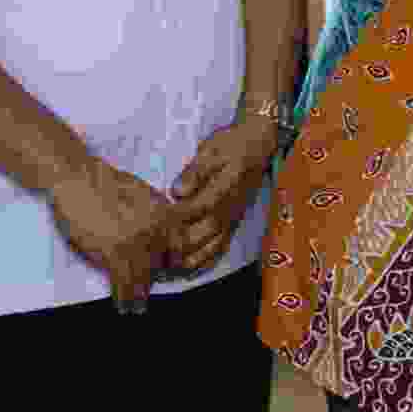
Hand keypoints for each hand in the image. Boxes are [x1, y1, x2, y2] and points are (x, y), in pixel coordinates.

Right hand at [49, 156, 175, 307]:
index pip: (181, 249)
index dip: (174, 263)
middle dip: (156, 279)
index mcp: (166, 214)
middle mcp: (157, 229)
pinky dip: (124, 297)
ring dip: (139, 295)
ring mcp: (137, 241)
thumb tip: (165, 234)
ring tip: (136, 308)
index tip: (168, 273)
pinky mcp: (114, 251)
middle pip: (164, 266)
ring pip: (144, 278)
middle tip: (148, 292)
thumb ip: (158, 216)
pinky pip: (124, 282)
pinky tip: (123, 306)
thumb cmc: (106, 182)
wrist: (78, 178)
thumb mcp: (145, 194)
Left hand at [164, 117, 285, 272]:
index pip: (198, 209)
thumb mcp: (211, 150)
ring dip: (193, 257)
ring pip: (214, 244)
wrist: (257, 145)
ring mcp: (232, 216)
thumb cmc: (231, 145)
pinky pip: (222, 245)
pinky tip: (190, 265)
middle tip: (156, 254)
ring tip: (170, 266)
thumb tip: (177, 191)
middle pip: (205, 233)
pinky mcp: (233, 221)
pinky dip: (207, 259)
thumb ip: (194, 172)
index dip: (177, 222)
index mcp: (223, 188)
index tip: (155, 231)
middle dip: (181, 246)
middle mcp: (229, 207)